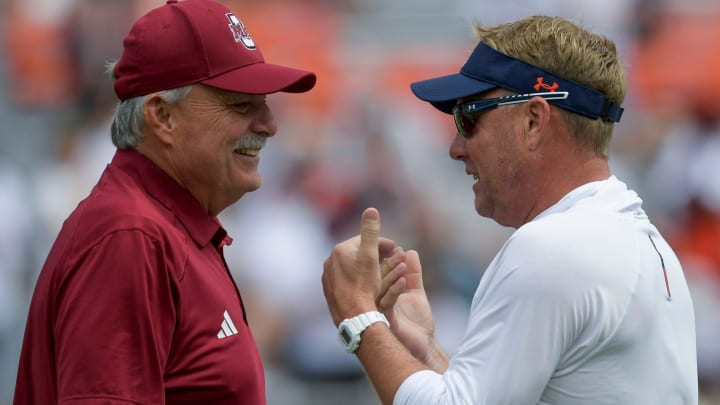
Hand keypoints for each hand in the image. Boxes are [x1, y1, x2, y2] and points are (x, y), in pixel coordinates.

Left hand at [322, 208, 395, 325]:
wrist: (353, 316)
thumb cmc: (364, 285)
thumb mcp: (371, 256)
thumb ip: (371, 232)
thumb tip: (371, 209)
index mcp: (339, 250)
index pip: (365, 240)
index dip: (383, 243)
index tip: (396, 249)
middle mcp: (330, 261)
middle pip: (358, 253)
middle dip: (376, 254)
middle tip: (393, 260)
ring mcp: (328, 277)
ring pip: (351, 267)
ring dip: (366, 266)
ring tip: (382, 273)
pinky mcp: (329, 291)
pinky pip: (345, 279)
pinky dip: (357, 278)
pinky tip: (367, 285)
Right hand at [378, 249, 442, 367]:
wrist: (424, 347)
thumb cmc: (418, 322)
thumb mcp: (416, 292)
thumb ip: (413, 274)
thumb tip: (410, 251)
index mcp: (381, 294)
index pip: (379, 272)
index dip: (386, 258)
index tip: (395, 246)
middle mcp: (377, 302)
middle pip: (376, 279)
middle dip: (387, 263)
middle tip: (396, 249)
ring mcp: (380, 312)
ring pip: (379, 289)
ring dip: (390, 274)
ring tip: (401, 261)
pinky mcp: (386, 321)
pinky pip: (387, 303)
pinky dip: (395, 290)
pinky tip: (403, 280)